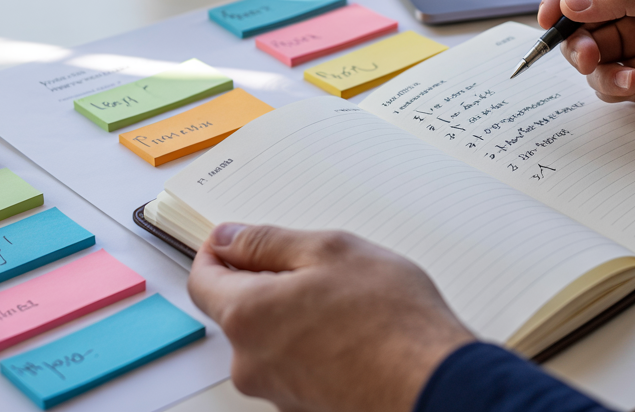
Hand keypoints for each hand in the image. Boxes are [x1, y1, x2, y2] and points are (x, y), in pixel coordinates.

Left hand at [188, 224, 473, 411]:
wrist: (432, 386)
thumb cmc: (389, 320)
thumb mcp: (329, 251)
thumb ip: (267, 243)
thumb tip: (229, 239)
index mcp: (247, 316)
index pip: (202, 280)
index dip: (216, 252)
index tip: (234, 238)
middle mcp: (251, 363)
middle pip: (238, 310)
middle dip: (265, 281)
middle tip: (314, 263)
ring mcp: (277, 391)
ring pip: (270, 337)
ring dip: (293, 312)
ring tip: (345, 299)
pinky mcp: (304, 406)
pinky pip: (293, 363)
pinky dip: (312, 342)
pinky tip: (353, 330)